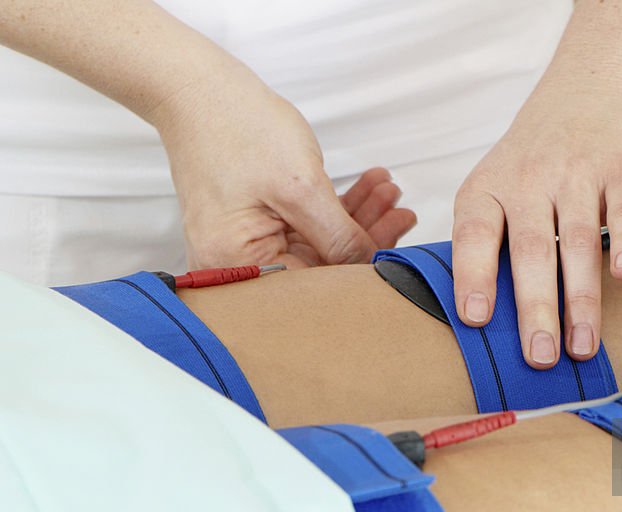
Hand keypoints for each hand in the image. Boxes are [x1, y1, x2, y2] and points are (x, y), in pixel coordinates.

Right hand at [155, 74, 414, 268]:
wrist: (197, 90)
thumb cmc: (237, 128)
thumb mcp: (302, 187)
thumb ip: (338, 236)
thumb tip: (368, 268)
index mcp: (236, 264)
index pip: (312, 288)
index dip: (359, 269)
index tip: (397, 248)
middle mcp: (232, 264)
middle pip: (316, 268)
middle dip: (363, 238)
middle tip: (401, 214)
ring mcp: (241, 245)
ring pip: (315, 244)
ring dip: (356, 219)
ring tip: (389, 195)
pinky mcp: (252, 226)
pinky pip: (301, 227)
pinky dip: (334, 210)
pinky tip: (368, 190)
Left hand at [452, 85, 621, 367]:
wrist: (594, 91)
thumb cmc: (538, 159)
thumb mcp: (499, 185)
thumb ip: (492, 242)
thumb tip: (485, 323)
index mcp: (489, 188)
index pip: (474, 235)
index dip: (474, 276)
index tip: (477, 319)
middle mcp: (530, 179)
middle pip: (531, 250)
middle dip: (536, 309)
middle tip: (540, 356)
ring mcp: (578, 173)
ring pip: (577, 241)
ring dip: (581, 298)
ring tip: (583, 345)